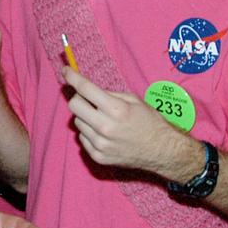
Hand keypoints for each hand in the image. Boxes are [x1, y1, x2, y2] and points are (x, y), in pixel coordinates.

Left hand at [62, 66, 189, 174]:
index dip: (72, 77)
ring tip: (102, 119)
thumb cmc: (150, 122)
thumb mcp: (133, 100)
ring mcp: (100, 144)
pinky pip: (82, 138)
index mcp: (116, 109)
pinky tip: (104, 133)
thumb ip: (109, 94)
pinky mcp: (98, 157)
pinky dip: (89, 132)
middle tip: (89, 99)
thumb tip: (87, 89)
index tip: (66, 71)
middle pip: (74, 105)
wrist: (162, 151)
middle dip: (79, 98)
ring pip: (77, 122)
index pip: (85, 89)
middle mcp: (105, 127)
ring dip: (85, 117)